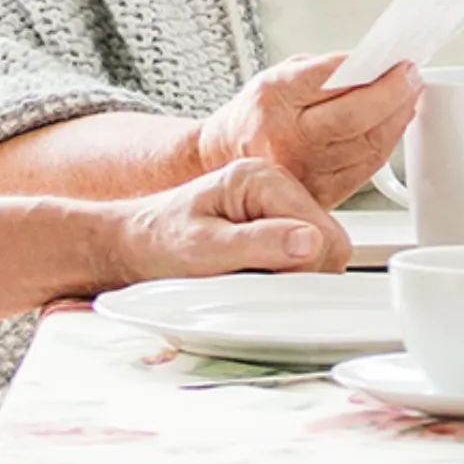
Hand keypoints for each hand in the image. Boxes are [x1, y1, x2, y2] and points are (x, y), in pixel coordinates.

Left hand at [110, 157, 350, 281]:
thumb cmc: (159, 243)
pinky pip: (306, 257)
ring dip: (294, 276)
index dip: (304, 267)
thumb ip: (258, 245)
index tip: (272, 285)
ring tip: (250, 278)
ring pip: (321, 252)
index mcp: (259, 178)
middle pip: (329, 241)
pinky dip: (287, 276)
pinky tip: (256, 276)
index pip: (321, 230)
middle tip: (257, 283)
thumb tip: (309, 242)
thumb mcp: (203, 249)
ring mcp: (278, 205)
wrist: (135, 245)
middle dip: (301, 273)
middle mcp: (275, 185)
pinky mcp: (276, 225)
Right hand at [195, 53, 420, 206]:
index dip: (373, 69)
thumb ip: (326, 71)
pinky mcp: (319, 193)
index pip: (332, 79)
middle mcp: (285, 137)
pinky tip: (393, 125)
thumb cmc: (257, 114)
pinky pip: (365, 168)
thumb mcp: (281, 75)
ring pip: (367, 145)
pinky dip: (386, 144)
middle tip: (411, 77)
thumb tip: (377, 66)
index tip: (398, 60)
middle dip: (393, 93)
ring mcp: (302, 171)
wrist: (226, 158)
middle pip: (354, 116)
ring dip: (397, 118)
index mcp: (273, 98)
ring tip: (408, 97)